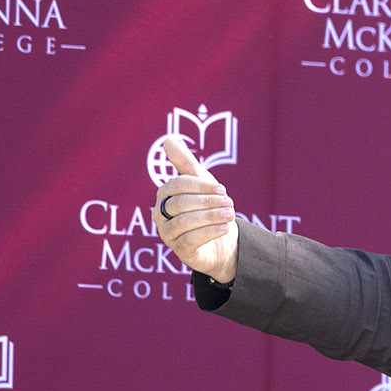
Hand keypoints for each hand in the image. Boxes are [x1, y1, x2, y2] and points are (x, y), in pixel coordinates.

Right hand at [153, 134, 239, 283]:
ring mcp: (168, 234)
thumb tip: (168, 139)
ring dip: (210, 216)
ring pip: (184, 222)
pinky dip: (210, 232)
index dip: (200, 185)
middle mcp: (161, 215)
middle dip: (207, 202)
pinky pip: (190, 240)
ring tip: (230, 214)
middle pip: (180, 204)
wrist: (224, 241)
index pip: (177, 186)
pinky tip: (225, 228)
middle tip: (230, 202)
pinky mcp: (180, 251)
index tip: (222, 189)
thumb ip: (185, 163)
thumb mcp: (202, 183)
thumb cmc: (209, 208)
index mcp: (165, 196)